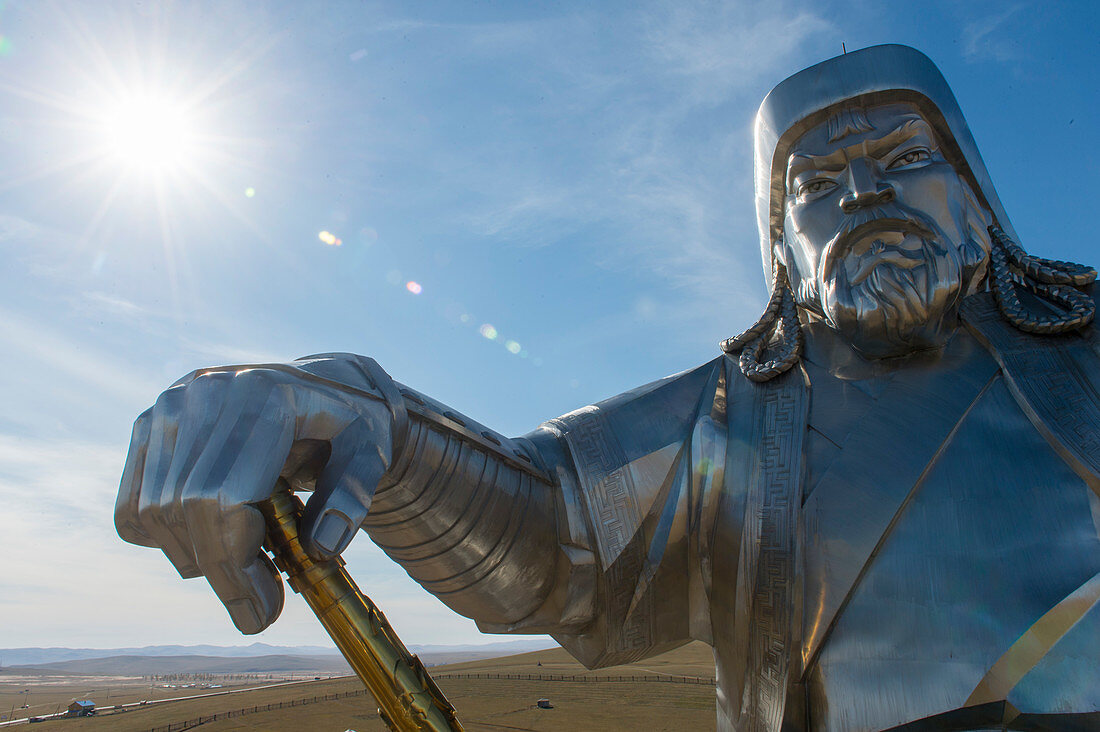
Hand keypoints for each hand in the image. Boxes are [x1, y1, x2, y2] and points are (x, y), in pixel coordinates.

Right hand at [115, 354, 398, 633]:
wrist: (322, 383)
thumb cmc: (351, 424)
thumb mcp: (373, 452)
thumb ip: (353, 495)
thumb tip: (319, 548)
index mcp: (263, 397)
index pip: (223, 497)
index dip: (236, 566)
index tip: (264, 614)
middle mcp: (205, 394)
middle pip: (186, 510)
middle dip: (221, 575)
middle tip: (260, 610)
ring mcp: (171, 406)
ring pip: (155, 512)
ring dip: (196, 560)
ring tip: (250, 566)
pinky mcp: (151, 424)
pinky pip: (134, 506)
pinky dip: (165, 541)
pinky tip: (215, 541)